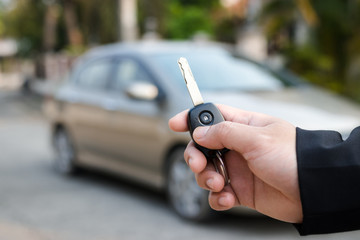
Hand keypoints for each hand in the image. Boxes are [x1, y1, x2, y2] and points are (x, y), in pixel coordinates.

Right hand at [168, 104, 301, 222]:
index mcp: (243, 127)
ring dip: (205, 179)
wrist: (313, 190)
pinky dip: (216, 198)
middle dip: (194, 156)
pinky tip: (226, 199)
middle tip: (198, 164)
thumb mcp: (256, 138)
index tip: (174, 124)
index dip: (191, 118)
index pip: (212, 116)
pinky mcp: (241, 191)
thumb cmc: (291, 156)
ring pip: (207, 172)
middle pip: (202, 147)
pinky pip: (218, 194)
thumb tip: (199, 133)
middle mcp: (237, 147)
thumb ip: (224, 133)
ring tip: (218, 185)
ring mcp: (238, 169)